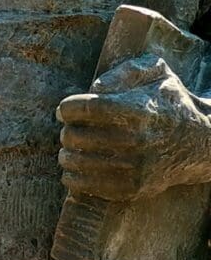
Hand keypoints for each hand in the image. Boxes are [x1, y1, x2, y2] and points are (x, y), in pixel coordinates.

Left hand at [56, 55, 210, 201]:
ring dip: (66, 154)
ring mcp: (136, 167)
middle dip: (66, 131)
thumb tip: (95, 86)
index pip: (90, 108)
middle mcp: (137, 140)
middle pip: (79, 136)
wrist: (200, 142)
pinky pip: (92, 187)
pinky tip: (72, 170)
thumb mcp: (156, 71)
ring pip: (81, 163)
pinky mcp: (135, 188)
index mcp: (138, 109)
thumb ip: (125, 71)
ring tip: (68, 148)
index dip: (68, 108)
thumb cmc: (170, 101)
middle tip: (69, 129)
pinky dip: (74, 178)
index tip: (63, 110)